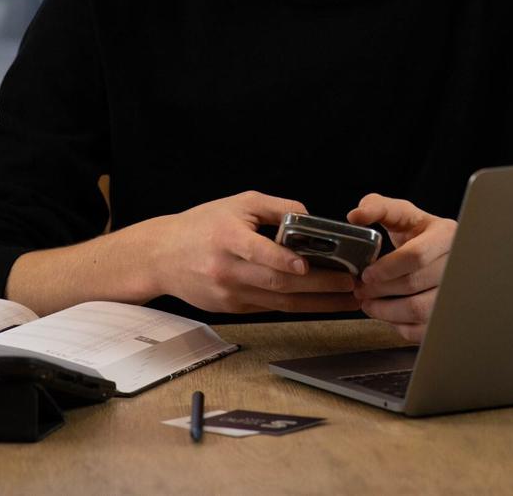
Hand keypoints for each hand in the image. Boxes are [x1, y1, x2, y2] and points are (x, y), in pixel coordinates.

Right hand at [143, 191, 358, 314]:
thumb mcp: (237, 204)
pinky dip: (298, 306)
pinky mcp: (233, 308)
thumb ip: (275, 207)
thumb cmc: (201, 226)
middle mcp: (228, 269)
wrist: (162, 257)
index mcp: (227, 238)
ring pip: (280, 302)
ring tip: (347, 297)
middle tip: (350, 282)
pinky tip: (321, 302)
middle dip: (319, 285)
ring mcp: (230, 293)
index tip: (306, 264)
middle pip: (277, 283)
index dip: (282, 260)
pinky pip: (271, 308)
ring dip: (317, 302)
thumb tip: (310, 216)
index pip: (257, 252)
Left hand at [347, 194, 455, 342]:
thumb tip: (355, 216)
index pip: (416, 255)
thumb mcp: (401, 213)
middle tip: (360, 290)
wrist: (441, 253)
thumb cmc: (419, 233)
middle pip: (415, 283)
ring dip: (386, 310)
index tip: (366, 273)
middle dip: (380, 289)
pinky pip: (423, 328)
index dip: (387, 267)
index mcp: (446, 234)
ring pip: (419, 310)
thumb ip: (376, 207)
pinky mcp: (450, 314)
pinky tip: (388, 314)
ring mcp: (457, 291)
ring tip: (369, 304)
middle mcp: (458, 263)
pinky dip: (400, 325)